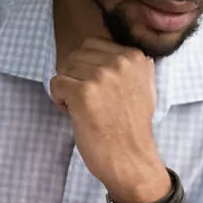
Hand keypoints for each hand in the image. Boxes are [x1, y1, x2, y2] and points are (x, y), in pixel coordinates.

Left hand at [49, 38, 168, 202]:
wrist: (131, 158)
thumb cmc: (133, 127)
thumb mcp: (146, 87)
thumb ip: (133, 67)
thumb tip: (117, 50)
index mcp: (134, 57)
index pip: (94, 44)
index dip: (87, 65)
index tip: (94, 86)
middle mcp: (119, 63)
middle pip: (77, 55)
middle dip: (75, 75)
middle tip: (84, 98)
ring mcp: (101, 77)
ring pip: (65, 68)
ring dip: (67, 87)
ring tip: (79, 107)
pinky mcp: (83, 93)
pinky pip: (56, 83)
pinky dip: (58, 97)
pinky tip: (70, 111)